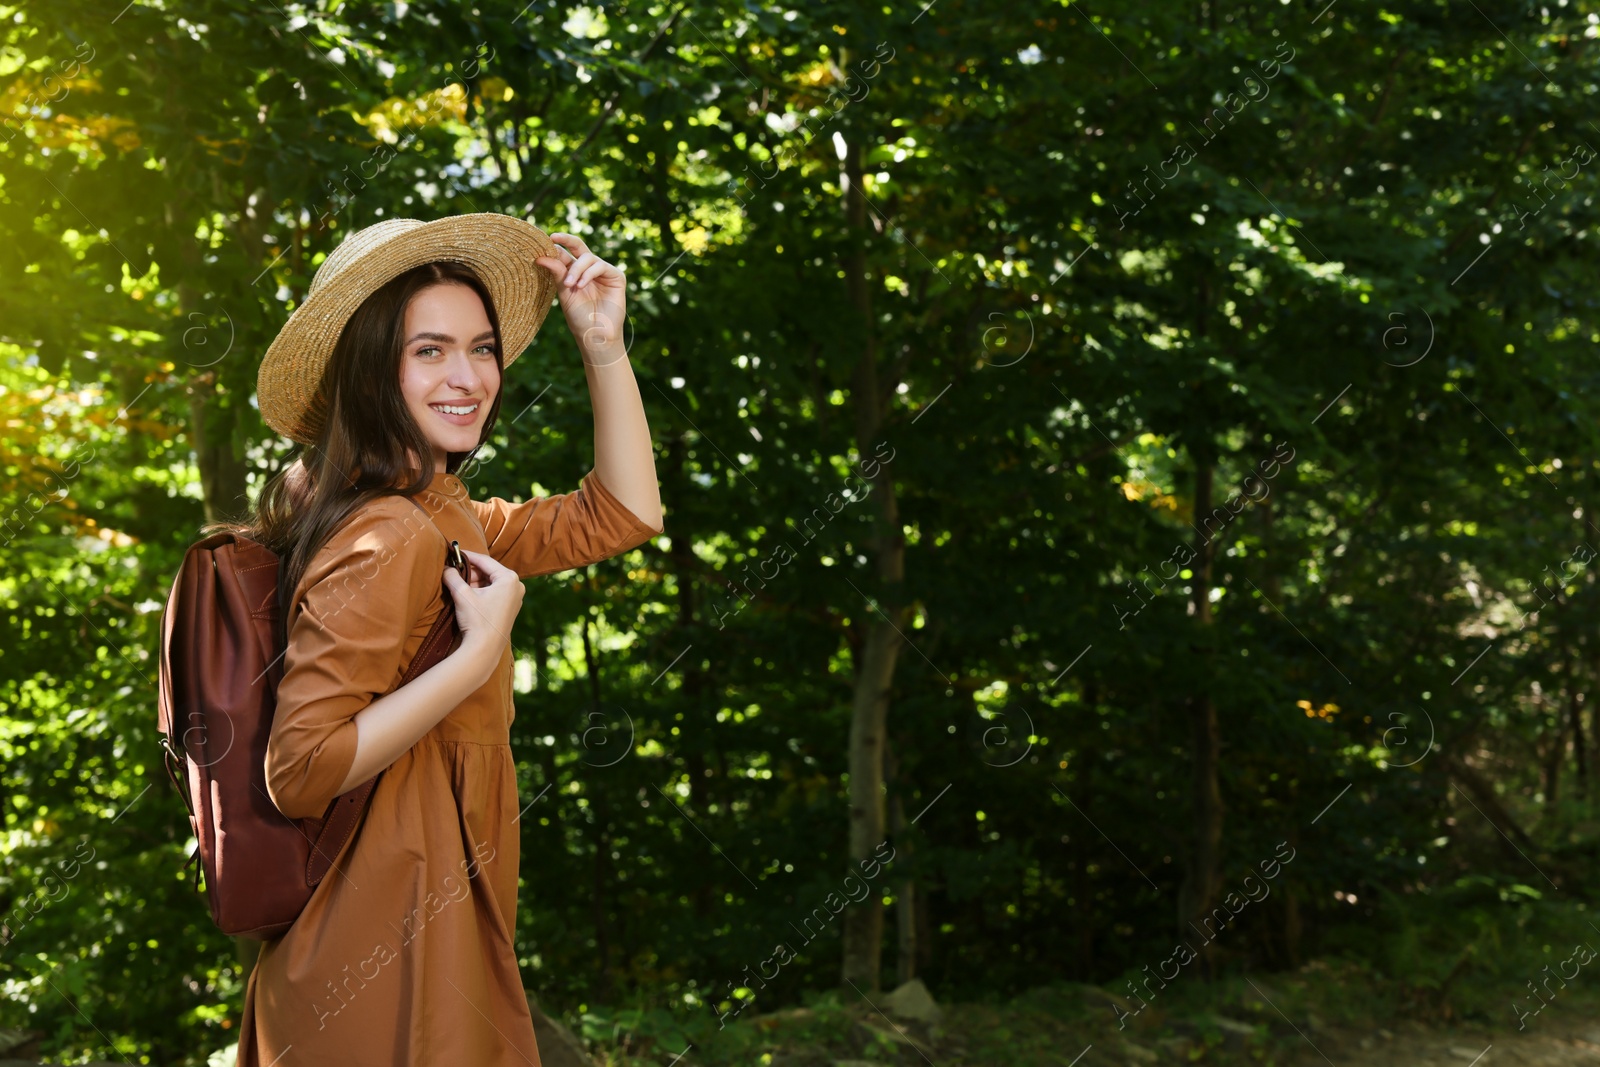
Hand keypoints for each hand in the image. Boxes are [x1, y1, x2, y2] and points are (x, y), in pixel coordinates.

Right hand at [441, 548, 523, 650]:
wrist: (485, 649)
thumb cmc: (477, 620)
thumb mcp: (462, 594)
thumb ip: (453, 577)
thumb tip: (446, 568)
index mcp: (509, 578)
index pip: (485, 560)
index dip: (467, 555)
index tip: (454, 552)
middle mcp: (516, 586)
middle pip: (488, 571)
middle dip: (470, 571)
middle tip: (453, 569)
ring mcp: (515, 598)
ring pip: (490, 582)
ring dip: (474, 582)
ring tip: (457, 582)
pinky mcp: (510, 608)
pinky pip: (494, 593)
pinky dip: (480, 591)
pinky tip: (466, 594)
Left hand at [535, 230, 626, 362]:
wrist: (595, 335)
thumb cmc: (579, 317)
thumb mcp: (564, 292)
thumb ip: (557, 273)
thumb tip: (541, 256)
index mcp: (575, 272)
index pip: (565, 254)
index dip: (555, 247)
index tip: (541, 243)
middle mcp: (589, 269)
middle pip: (579, 246)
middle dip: (567, 239)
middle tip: (554, 238)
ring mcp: (603, 272)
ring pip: (588, 257)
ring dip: (576, 269)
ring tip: (570, 285)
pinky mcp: (616, 276)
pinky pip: (600, 266)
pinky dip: (588, 274)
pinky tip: (581, 286)